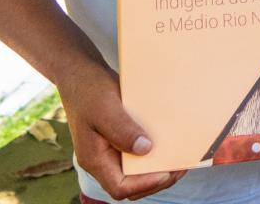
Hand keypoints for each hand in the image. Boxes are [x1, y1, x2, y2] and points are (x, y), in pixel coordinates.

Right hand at [57, 59, 185, 200]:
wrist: (79, 72)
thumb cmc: (88, 88)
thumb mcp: (105, 107)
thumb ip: (122, 130)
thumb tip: (145, 149)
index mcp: (93, 158)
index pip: (119, 187)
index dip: (144, 184)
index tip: (166, 172)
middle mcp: (102, 159)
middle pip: (131, 185)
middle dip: (156, 180)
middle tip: (180, 167)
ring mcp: (110, 150)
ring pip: (135, 172)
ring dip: (157, 169)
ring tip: (179, 158)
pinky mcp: (119, 139)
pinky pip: (138, 155)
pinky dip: (154, 154)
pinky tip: (169, 144)